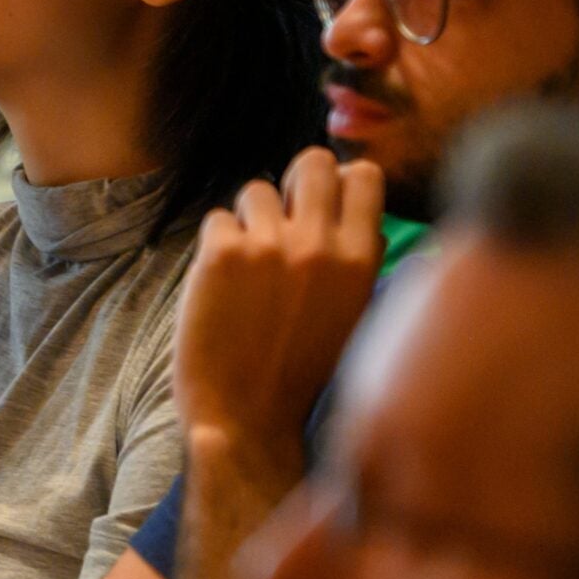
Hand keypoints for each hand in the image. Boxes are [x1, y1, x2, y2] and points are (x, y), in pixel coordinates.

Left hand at [173, 146, 384, 457]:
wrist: (248, 417)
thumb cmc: (298, 368)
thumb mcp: (351, 310)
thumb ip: (353, 253)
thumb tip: (350, 191)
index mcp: (361, 260)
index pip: (363, 175)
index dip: (339, 182)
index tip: (322, 204)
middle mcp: (320, 245)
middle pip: (312, 161)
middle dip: (295, 182)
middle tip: (280, 220)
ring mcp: (271, 245)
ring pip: (256, 190)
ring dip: (250, 220)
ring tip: (247, 270)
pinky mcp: (223, 254)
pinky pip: (218, 220)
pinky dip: (215, 246)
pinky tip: (220, 287)